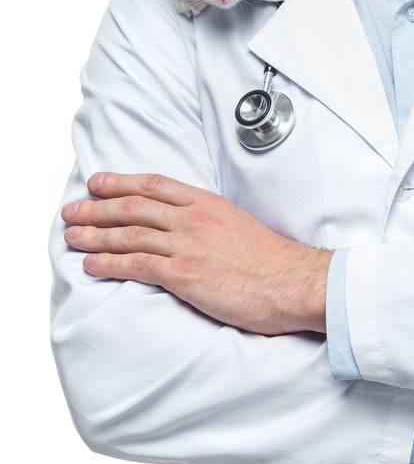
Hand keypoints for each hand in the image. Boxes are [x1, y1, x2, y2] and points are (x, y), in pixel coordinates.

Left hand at [61, 172, 331, 335]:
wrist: (291, 281)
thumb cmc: (270, 260)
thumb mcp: (238, 225)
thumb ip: (209, 222)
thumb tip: (187, 228)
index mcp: (207, 203)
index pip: (155, 185)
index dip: (121, 182)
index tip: (98, 182)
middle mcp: (193, 218)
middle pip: (134, 207)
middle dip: (97, 208)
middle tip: (71, 210)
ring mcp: (187, 245)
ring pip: (129, 235)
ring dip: (95, 236)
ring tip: (72, 237)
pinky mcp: (184, 274)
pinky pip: (136, 265)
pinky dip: (109, 264)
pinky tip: (91, 265)